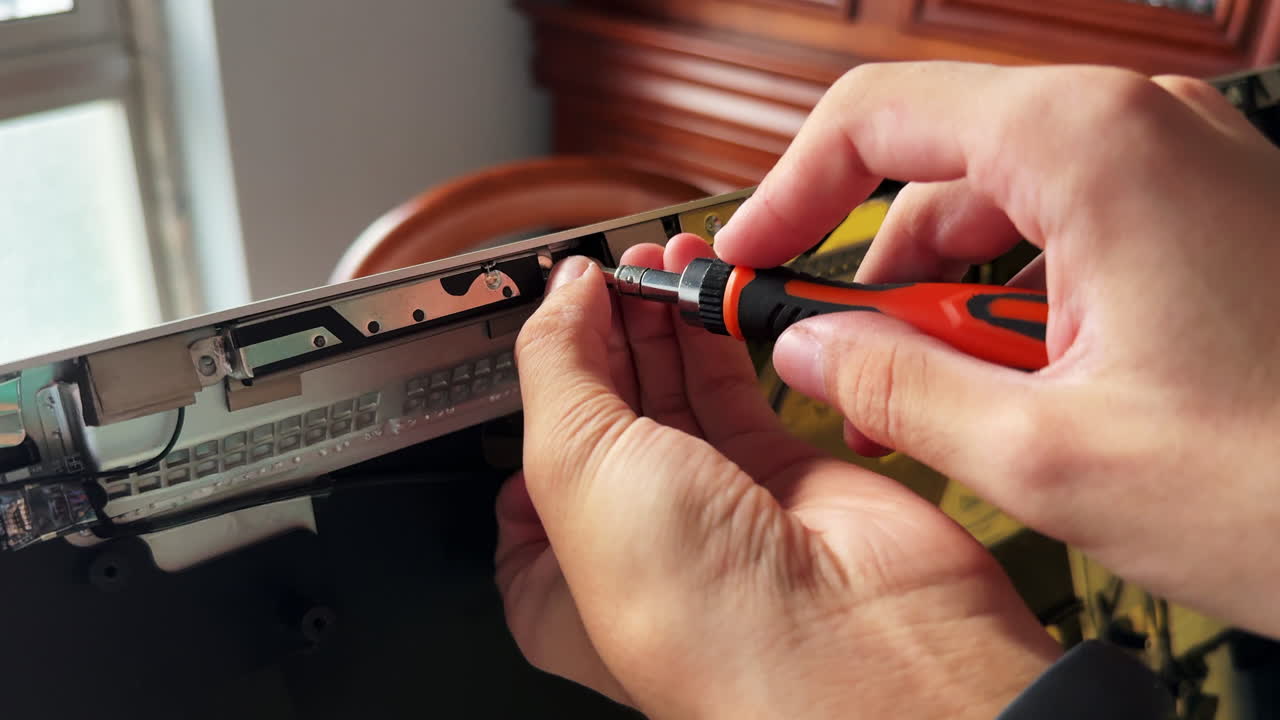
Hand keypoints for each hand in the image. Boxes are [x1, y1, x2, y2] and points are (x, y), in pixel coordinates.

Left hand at [496, 234, 1059, 717]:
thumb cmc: (695, 608)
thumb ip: (557, 364)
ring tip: (657, 261)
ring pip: (673, 389)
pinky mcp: (780, 473)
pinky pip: (738, 387)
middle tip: (613, 267)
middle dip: (603, 326)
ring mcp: (709, 503)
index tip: (550, 302)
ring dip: (661, 318)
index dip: (536, 369)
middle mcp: (633, 536)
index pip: (526, 447)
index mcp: (555, 569)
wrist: (845, 643)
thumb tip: (562, 293)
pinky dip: (720, 334)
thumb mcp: (573, 465)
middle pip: (603, 405)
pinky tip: (705, 290)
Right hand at [714, 62, 1279, 637]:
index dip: (787, 192)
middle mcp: (1139, 131)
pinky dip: (1012, 303)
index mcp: (1092, 147)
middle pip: (933, 164)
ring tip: (944, 403)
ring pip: (996, 204)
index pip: (876, 119)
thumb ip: (896, 391)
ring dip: (944, 300)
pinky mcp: (1202, 218)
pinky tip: (1022, 389)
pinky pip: (1064, 233)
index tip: (748, 259)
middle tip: (838, 361)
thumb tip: (810, 351)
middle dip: (871, 267)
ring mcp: (1179, 169)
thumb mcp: (1050, 457)